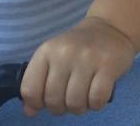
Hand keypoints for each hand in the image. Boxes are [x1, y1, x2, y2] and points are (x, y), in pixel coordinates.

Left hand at [20, 16, 136, 116]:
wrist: (110, 28)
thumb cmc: (77, 47)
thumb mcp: (53, 59)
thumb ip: (39, 83)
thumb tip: (30, 111)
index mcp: (46, 50)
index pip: (30, 89)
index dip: (37, 103)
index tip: (47, 101)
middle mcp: (65, 52)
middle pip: (53, 100)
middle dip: (61, 108)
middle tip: (69, 99)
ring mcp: (88, 58)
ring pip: (75, 103)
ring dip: (79, 108)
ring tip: (83, 97)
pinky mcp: (108, 65)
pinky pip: (96, 99)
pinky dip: (95, 104)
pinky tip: (96, 95)